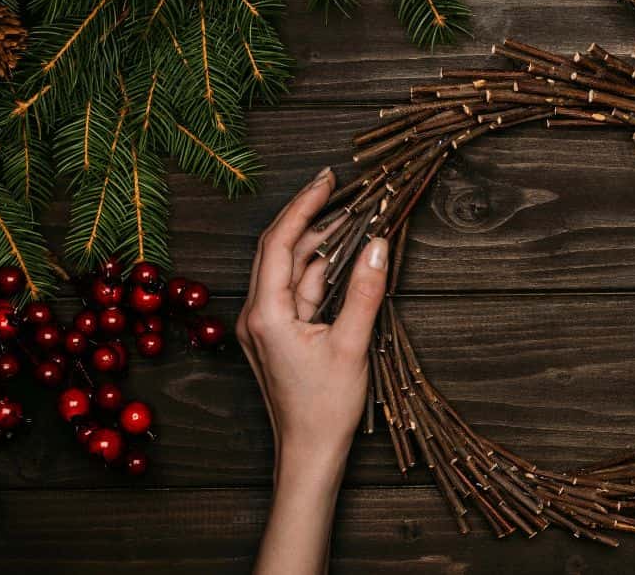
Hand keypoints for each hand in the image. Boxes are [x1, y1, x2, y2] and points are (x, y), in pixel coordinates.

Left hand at [238, 167, 387, 574]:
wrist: (308, 455)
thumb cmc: (325, 409)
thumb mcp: (352, 346)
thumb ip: (364, 291)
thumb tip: (377, 242)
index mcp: (266, 314)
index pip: (279, 242)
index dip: (304, 205)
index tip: (328, 179)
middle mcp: (257, 314)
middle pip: (280, 249)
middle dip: (311, 216)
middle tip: (341, 186)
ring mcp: (266, 325)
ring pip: (291, 269)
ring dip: (321, 243)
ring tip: (355, 215)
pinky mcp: (279, 335)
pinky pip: (298, 290)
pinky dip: (320, 270)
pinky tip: (346, 255)